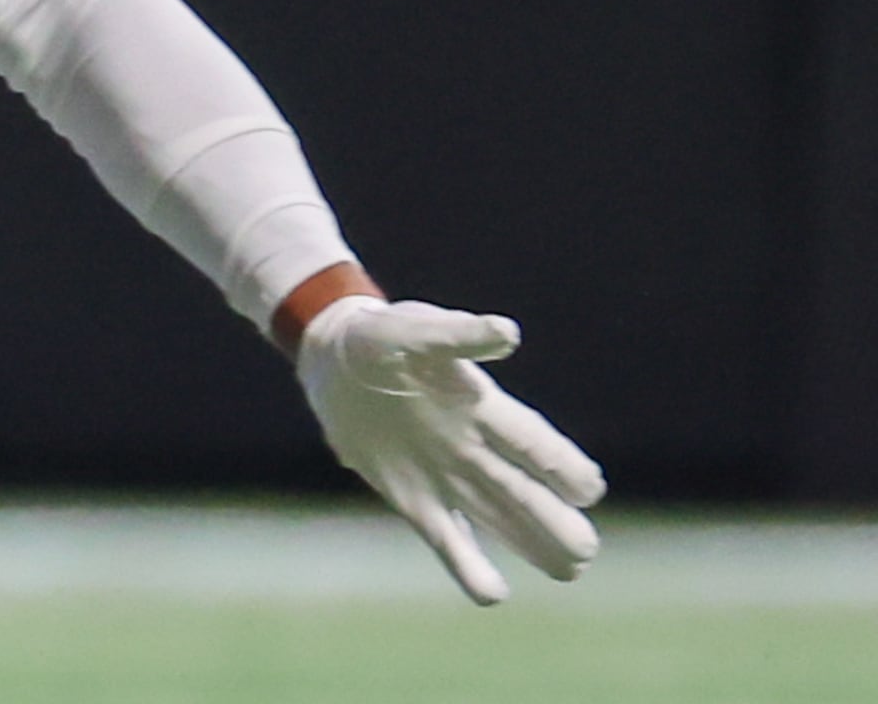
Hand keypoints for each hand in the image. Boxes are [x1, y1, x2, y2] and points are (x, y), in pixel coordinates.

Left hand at [297, 296, 603, 603]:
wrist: (335, 360)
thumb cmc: (383, 337)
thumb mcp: (412, 328)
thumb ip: (458, 336)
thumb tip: (506, 334)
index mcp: (481, 406)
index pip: (532, 442)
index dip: (560, 464)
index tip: (588, 489)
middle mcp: (472, 447)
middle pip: (524, 490)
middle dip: (555, 519)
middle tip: (586, 551)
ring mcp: (445, 476)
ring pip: (499, 517)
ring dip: (532, 543)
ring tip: (571, 571)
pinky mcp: (413, 499)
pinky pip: (446, 538)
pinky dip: (467, 565)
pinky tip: (492, 596)